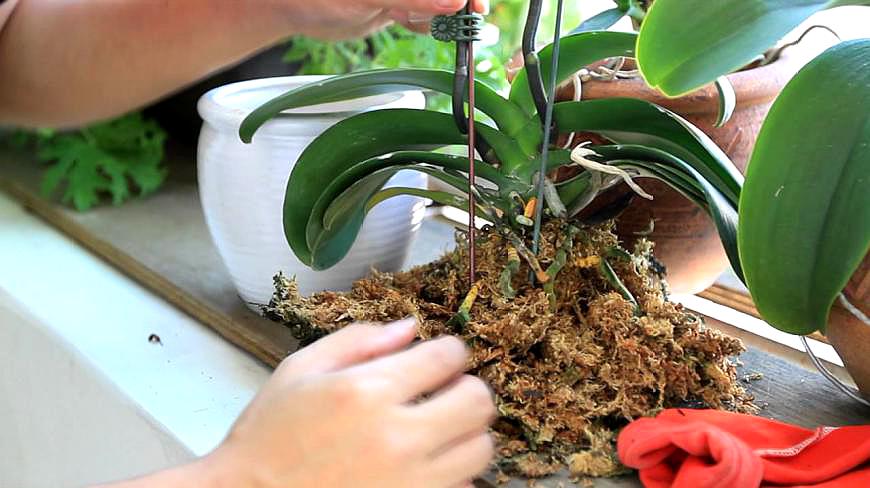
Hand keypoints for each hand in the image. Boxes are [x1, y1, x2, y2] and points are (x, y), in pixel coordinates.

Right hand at [203, 318, 495, 487]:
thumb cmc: (268, 434)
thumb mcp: (300, 370)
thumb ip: (359, 341)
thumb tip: (411, 328)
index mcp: (368, 391)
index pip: (449, 357)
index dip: (450, 351)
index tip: (439, 359)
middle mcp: (398, 438)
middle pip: (478, 402)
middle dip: (465, 388)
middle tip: (444, 392)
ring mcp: (410, 482)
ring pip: (480, 448)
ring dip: (466, 433)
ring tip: (438, 430)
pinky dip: (454, 474)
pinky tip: (426, 466)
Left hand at [282, 0, 488, 39]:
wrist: (291, 7)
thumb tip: (454, 2)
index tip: (474, 4)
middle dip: (456, 3)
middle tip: (464, 19)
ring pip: (437, 2)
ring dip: (441, 16)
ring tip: (414, 20)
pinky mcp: (394, 3)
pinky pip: (423, 13)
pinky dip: (426, 24)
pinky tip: (416, 25)